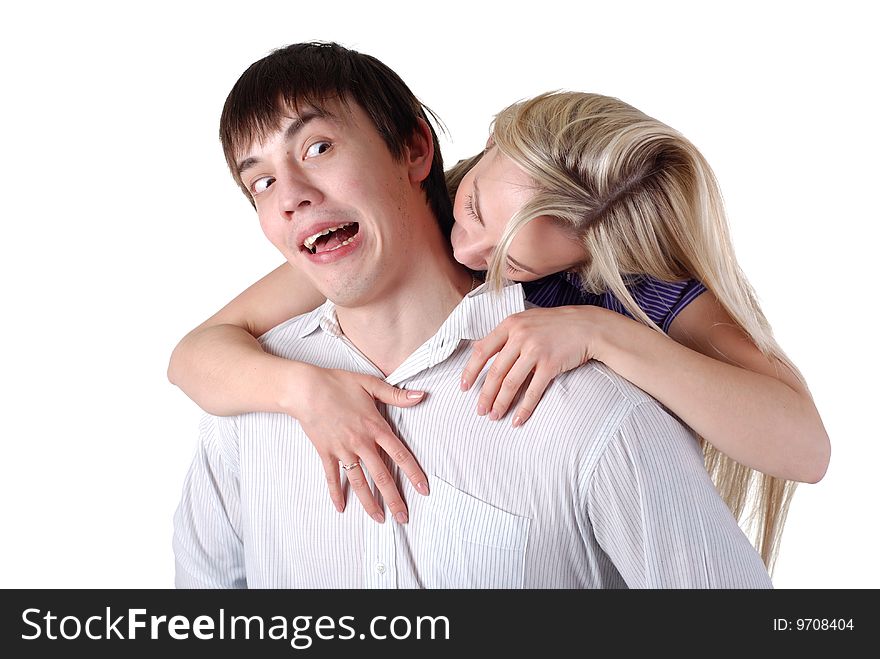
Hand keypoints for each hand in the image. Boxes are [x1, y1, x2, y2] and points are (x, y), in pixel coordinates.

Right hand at [287, 365, 428, 523]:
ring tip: (380, 519)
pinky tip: (341, 508)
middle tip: (403, 518)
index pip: (400, 455)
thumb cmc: (338, 383)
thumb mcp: (371, 384)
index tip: (423, 490)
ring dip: (370, 503)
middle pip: (382, 476)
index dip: (413, 474)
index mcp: (376, 427)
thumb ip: (397, 394)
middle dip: (394, 499)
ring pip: (359, 482)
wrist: (306, 388)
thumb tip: (421, 395)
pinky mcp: (326, 453)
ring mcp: (343, 450)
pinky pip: (332, 477)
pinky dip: (336, 493)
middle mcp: (361, 443)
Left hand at [460, 306, 599, 426]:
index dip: (470, 371)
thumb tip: (480, 350)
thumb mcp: (526, 321)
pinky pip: (533, 391)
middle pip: (495, 371)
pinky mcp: (551, 364)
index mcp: (510, 325)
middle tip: (480, 410)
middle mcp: (520, 336)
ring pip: (511, 383)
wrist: (587, 326)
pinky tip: (518, 419)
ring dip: (501, 403)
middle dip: (485, 394)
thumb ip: (505, 335)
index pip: (482, 351)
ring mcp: (535, 350)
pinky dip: (524, 408)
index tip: (464, 387)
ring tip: (494, 416)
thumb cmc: (556, 324)